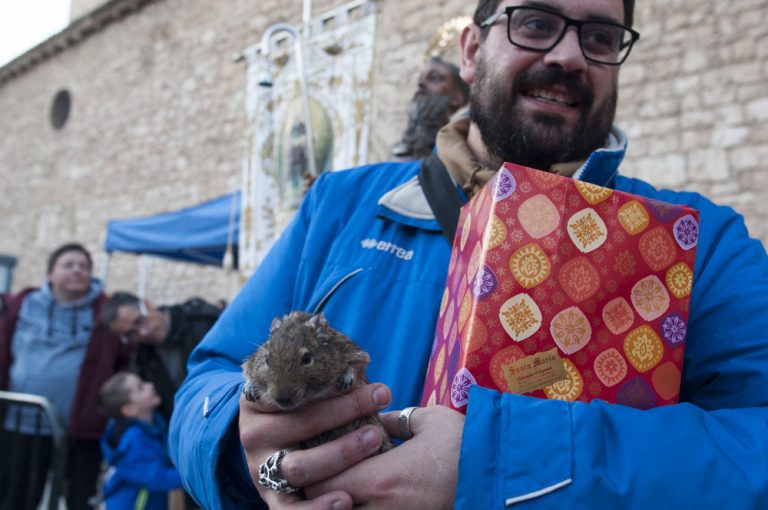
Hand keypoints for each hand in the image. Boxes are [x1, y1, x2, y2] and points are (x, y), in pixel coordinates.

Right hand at [239, 383, 392, 508]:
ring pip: (299, 467)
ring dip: (340, 454)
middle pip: (300, 424)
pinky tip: (345, 500)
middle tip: (379, 399)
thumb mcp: (294, 386)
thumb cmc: (293, 409)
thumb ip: (319, 374)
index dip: (329, 383)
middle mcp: (254, 436)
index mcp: (256, 400)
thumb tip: (362, 359)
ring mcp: (260, 469)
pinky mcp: (271, 499)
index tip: (361, 375)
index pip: (292, 388)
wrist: (265, 444)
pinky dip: (318, 508)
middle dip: (343, 411)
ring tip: (372, 440)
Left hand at [305, 405, 463, 508]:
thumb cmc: (465, 445)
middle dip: (315, 498)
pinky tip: (361, 502)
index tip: (309, 461)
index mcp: (380, 478)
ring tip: (339, 493)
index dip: (308, 475)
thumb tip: (372, 418)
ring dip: (337, 508)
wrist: (501, 477)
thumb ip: (393, 420)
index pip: (318, 485)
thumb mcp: (427, 421)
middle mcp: (381, 509)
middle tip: (317, 479)